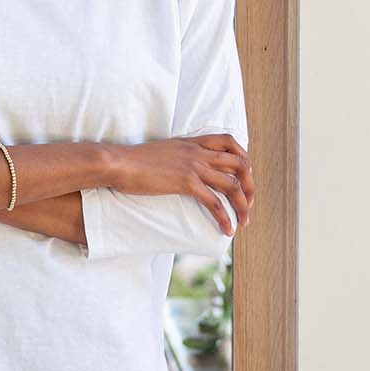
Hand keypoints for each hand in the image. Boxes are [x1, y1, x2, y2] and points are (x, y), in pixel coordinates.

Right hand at [111, 133, 253, 236]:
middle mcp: (198, 152)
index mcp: (193, 142)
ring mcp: (194, 167)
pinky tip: (227, 229)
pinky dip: (225, 217)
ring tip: (243, 222)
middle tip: (248, 205)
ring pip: (232, 185)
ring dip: (243, 206)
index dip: (243, 159)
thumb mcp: (163, 151)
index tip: (244, 177)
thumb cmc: (134, 160)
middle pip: (240, 164)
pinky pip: (214, 202)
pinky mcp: (186, 183)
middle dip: (250, 186)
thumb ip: (178, 155)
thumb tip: (182, 168)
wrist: (119, 163)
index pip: (230, 142)